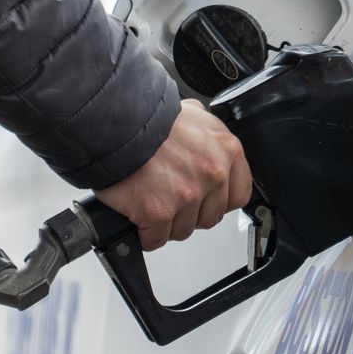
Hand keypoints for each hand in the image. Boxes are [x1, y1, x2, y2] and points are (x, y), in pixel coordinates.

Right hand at [96, 99, 252, 250]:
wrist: (114, 123)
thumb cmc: (147, 118)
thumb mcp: (193, 114)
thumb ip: (207, 137)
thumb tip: (209, 146)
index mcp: (226, 151)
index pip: (238, 195)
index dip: (217, 200)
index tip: (205, 199)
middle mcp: (212, 174)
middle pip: (210, 217)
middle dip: (190, 213)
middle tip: (170, 199)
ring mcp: (187, 195)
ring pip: (184, 230)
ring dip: (167, 224)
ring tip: (152, 202)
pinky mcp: (159, 212)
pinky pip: (156, 239)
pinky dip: (145, 234)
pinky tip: (138, 217)